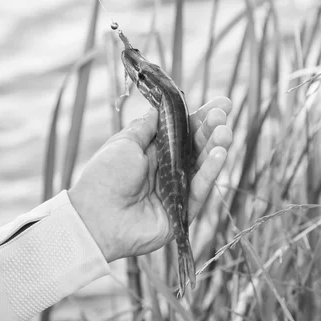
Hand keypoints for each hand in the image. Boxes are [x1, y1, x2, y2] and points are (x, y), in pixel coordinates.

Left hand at [68, 97, 232, 262]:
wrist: (95, 217)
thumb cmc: (105, 177)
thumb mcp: (124, 143)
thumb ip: (146, 127)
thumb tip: (160, 109)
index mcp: (153, 153)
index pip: (183, 132)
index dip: (201, 118)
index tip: (221, 103)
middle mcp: (168, 170)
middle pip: (196, 147)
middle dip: (211, 129)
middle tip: (223, 113)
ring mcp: (177, 190)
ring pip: (202, 166)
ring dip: (215, 147)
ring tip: (225, 132)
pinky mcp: (183, 211)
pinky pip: (200, 189)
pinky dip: (211, 171)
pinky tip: (220, 154)